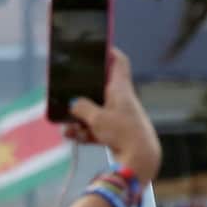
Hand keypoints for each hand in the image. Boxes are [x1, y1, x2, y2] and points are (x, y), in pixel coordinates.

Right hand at [66, 49, 160, 180]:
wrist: (139, 161)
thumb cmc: (122, 133)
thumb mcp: (96, 117)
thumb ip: (80, 107)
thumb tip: (73, 104)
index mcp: (121, 89)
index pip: (118, 62)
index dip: (108, 52)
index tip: (97, 45)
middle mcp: (121, 100)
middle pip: (99, 88)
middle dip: (82, 92)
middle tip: (67, 91)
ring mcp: (118, 117)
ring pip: (94, 110)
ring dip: (78, 116)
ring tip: (67, 125)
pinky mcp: (115, 133)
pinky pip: (94, 128)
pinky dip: (83, 131)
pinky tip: (72, 136)